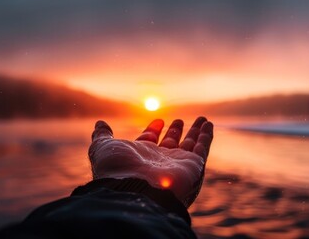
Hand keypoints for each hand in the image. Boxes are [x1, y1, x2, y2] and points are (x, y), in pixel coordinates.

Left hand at [88, 117, 213, 206]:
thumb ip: (102, 136)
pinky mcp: (193, 167)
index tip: (158, 120)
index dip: (153, 130)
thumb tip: (100, 124)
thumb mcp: (103, 148)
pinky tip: (209, 126)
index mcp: (140, 157)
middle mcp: (159, 161)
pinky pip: (202, 150)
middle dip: (176, 132)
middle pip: (170, 144)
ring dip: (196, 132)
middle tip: (179, 120)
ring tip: (203, 119)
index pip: (150, 141)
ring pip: (190, 146)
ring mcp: (177, 165)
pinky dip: (206, 138)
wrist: (135, 190)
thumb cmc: (117, 169)